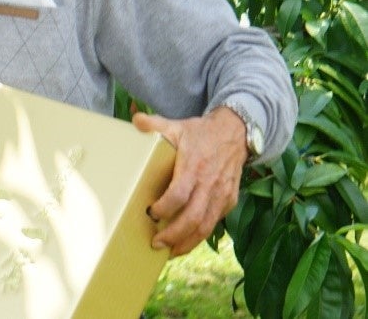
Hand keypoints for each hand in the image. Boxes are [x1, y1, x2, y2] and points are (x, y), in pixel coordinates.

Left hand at [133, 107, 247, 256]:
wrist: (235, 133)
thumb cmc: (201, 132)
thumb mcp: (177, 125)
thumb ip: (154, 124)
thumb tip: (135, 120)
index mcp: (194, 167)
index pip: (179, 194)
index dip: (165, 208)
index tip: (150, 213)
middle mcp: (210, 184)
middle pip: (193, 217)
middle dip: (174, 235)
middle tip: (156, 243)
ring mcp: (222, 194)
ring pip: (206, 226)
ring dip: (188, 242)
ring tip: (170, 251)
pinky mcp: (229, 200)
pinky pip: (215, 223)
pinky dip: (201, 236)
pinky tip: (187, 242)